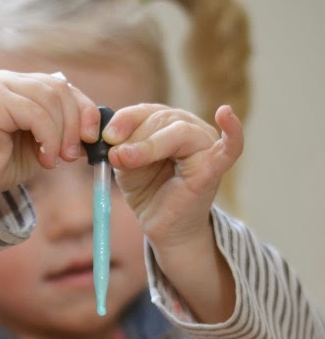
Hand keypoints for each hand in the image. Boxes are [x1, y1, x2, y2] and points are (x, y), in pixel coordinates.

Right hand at [0, 71, 98, 199]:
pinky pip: (34, 113)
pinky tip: (44, 157)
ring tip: (55, 160)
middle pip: (59, 89)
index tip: (92, 138)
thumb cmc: (4, 162)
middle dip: (74, 124)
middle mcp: (8, 79)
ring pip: (49, 100)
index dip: (84, 109)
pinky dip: (47, 137)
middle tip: (72, 155)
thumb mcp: (44, 144)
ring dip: (60, 134)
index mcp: (21, 84)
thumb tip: (96, 129)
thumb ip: (66, 130)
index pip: (62, 86)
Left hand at [104, 103, 242, 250]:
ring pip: (180, 131)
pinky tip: (225, 114)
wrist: (164, 227)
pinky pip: (231, 147)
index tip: (106, 136)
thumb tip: (112, 139)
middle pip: (163, 119)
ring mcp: (207, 147)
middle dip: (135, 137)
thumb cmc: (149, 192)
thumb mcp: (127, 166)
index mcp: (170, 123)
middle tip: (116, 157)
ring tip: (128, 160)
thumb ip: (121, 149)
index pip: (148, 111)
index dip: (126, 120)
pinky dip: (232, 130)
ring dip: (149, 145)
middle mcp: (192, 129)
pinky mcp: (215, 168)